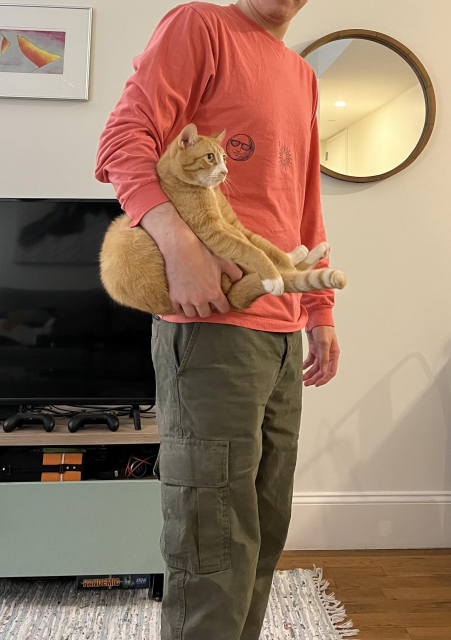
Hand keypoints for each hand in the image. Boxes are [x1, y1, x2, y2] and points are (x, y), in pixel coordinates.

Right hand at [140, 202, 241, 317]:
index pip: (223, 309)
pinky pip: (178, 310)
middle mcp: (200, 300)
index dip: (224, 306)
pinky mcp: (174, 296)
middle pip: (206, 314)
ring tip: (195, 302)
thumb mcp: (223, 260)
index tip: (222, 302)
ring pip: (191, 314)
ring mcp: (186, 300)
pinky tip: (184, 301)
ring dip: (195, 310)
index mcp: (214, 293)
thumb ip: (234, 272)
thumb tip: (239, 279)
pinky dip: (181, 308)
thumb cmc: (202, 252)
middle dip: (208, 308)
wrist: (180, 247)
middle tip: (208, 301)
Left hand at [303, 325, 339, 386]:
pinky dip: (305, 366)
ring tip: (302, 379)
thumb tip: (324, 371)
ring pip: (315, 367)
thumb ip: (324, 358)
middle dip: (314, 378)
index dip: (324, 379)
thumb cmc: (323, 329)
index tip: (316, 384)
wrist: (316, 317)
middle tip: (306, 384)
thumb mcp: (324, 343)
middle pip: (322, 371)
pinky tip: (300, 370)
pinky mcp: (314, 349)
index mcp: (333, 355)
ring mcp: (320, 352)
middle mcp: (328, 355)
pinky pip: (310, 361)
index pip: (331, 371)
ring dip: (309, 374)